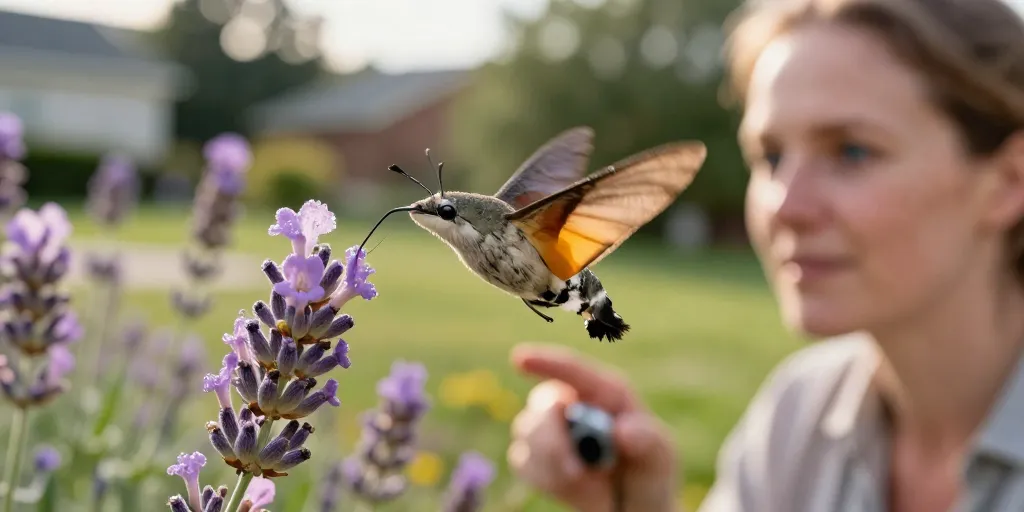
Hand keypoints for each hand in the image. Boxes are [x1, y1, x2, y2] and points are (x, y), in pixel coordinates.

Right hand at [506, 343, 678, 511]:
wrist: (629, 507)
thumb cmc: (647, 473)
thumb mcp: (659, 457)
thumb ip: (647, 439)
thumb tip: (621, 430)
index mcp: (605, 392)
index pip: (572, 370)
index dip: (545, 361)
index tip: (520, 358)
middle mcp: (572, 402)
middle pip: (545, 406)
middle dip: (553, 441)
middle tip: (576, 472)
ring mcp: (548, 428)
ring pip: (528, 435)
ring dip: (556, 467)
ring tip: (591, 486)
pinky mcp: (531, 455)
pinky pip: (522, 462)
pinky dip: (546, 480)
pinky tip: (572, 488)